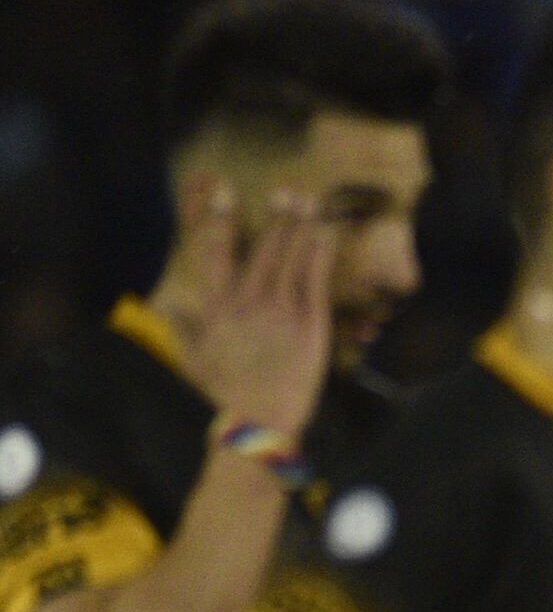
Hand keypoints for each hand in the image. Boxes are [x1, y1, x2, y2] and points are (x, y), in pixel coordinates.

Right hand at [185, 188, 336, 438]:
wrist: (255, 422)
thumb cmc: (224, 395)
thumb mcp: (193, 359)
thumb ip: (181, 329)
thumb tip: (166, 308)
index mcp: (216, 307)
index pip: (215, 254)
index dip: (220, 220)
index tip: (223, 192)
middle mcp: (246, 302)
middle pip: (262, 249)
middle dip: (276, 217)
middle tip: (288, 189)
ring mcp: (279, 310)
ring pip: (290, 258)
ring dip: (301, 227)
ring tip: (310, 200)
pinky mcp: (308, 323)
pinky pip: (315, 280)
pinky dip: (320, 254)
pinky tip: (326, 233)